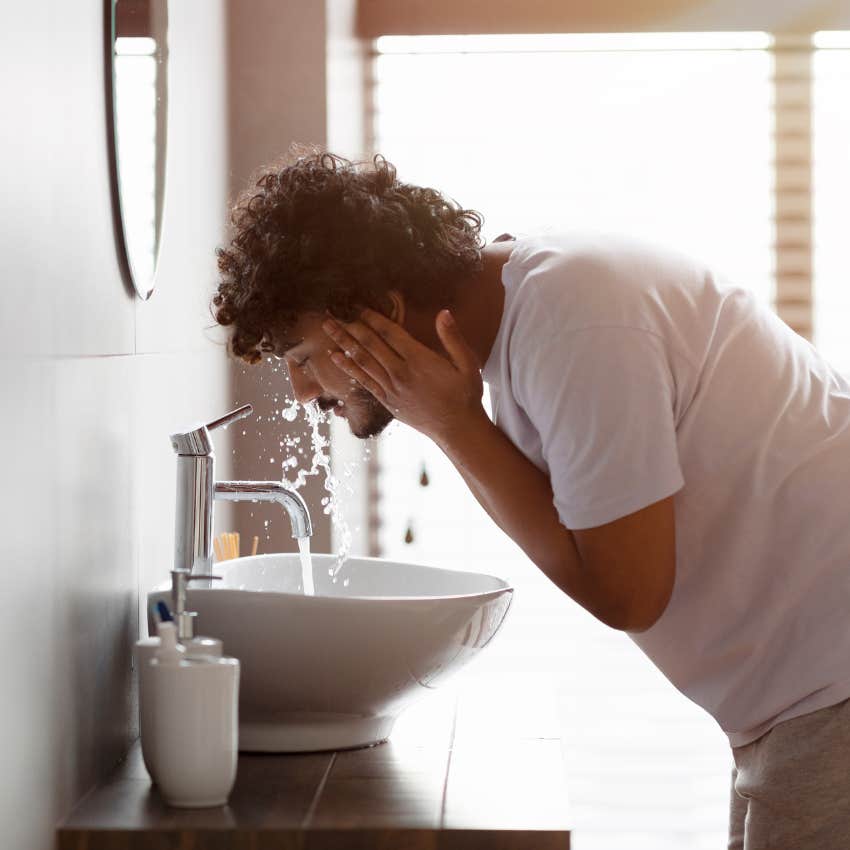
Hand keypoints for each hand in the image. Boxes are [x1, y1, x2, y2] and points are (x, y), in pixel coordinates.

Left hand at [322, 308, 486, 442]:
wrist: (457, 429)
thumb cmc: (465, 395)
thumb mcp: (468, 364)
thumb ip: (453, 338)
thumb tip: (444, 313)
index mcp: (419, 360)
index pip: (390, 333)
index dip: (373, 318)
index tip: (358, 305)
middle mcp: (401, 373)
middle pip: (370, 344)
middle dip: (350, 325)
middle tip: (332, 311)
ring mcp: (391, 388)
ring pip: (362, 360)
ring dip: (343, 342)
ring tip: (327, 327)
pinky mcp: (387, 401)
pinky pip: (364, 381)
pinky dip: (348, 367)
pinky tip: (335, 357)